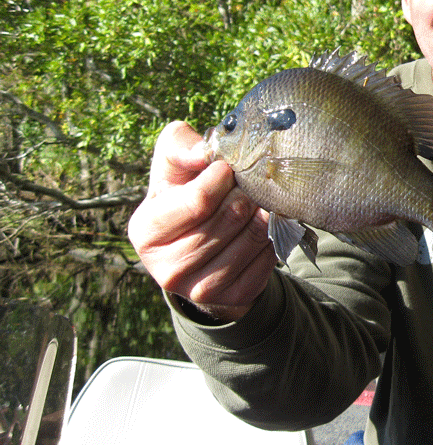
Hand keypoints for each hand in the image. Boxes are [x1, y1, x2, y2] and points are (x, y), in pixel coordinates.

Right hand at [127, 121, 277, 321]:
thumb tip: (204, 152)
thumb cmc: (183, 196)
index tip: (229, 168)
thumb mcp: (173, 167)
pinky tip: (265, 225)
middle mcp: (167, 267)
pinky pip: (268, 257)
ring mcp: (200, 288)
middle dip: (246, 193)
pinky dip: (274, 235)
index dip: (222, 178)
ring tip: (258, 201)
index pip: (198, 200)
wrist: (199, 246)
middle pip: (230, 217)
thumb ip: (180, 148)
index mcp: (146, 231)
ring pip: (253, 236)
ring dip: (264, 212)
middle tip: (249, 183)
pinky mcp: (233, 296)